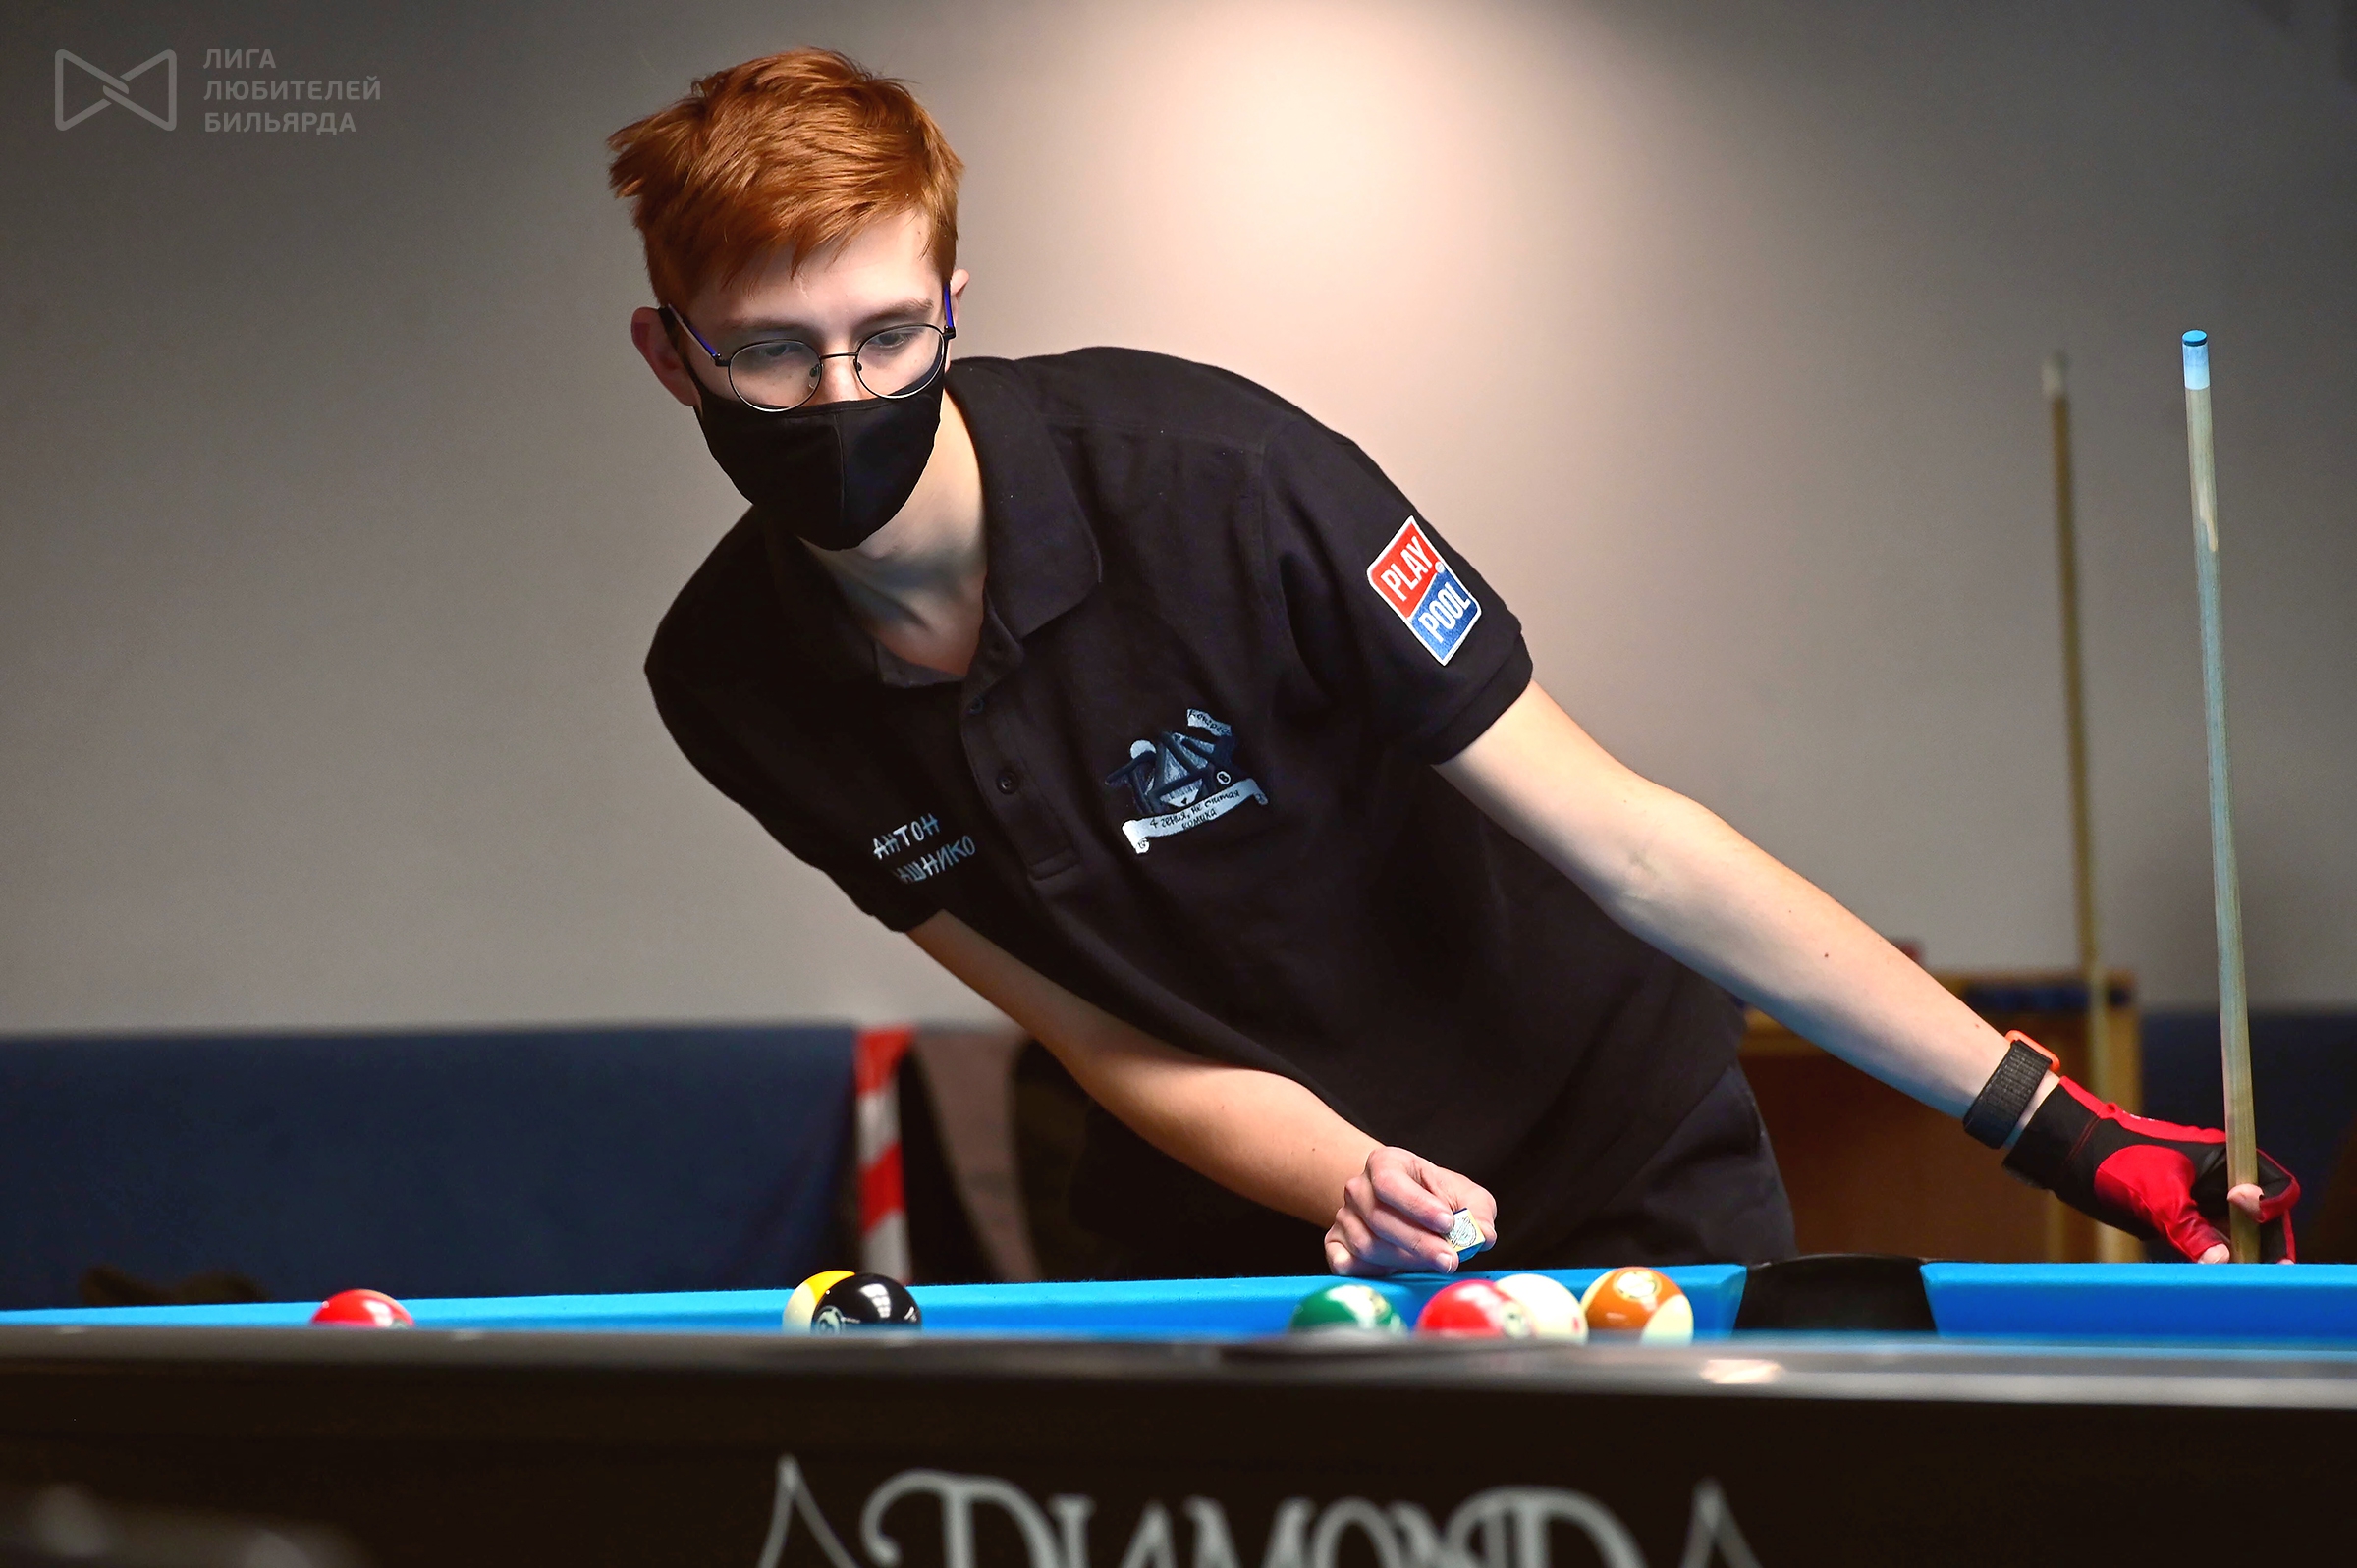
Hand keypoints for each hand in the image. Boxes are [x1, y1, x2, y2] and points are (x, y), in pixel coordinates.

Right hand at [1324, 1146, 1496, 1275]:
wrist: (1402, 1205)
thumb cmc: (1436, 1198)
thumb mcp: (1464, 1195)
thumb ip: (1478, 1212)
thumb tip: (1483, 1236)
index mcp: (1385, 1163)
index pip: (1391, 1182)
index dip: (1418, 1205)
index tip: (1448, 1223)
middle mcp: (1358, 1187)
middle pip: (1380, 1218)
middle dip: (1418, 1243)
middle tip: (1450, 1261)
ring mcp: (1343, 1216)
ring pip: (1367, 1244)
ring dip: (1403, 1260)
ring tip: (1434, 1265)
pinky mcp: (1335, 1243)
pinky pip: (1343, 1261)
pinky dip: (1367, 1271)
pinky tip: (1393, 1273)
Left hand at [2004, 1075, 2299, 1261]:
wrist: (2075, 1156)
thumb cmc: (2118, 1160)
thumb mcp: (2157, 1195)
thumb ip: (2190, 1227)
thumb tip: (2223, 1260)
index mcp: (2225, 1159)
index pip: (2275, 1186)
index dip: (2273, 1207)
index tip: (2255, 1220)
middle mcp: (2220, 1181)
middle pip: (2262, 1218)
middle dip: (2265, 1243)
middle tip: (2266, 1273)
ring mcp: (2202, 1202)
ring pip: (2237, 1235)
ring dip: (2241, 1256)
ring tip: (2241, 1281)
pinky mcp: (2183, 1219)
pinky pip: (2210, 1243)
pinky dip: (2214, 1259)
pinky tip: (2216, 1279)